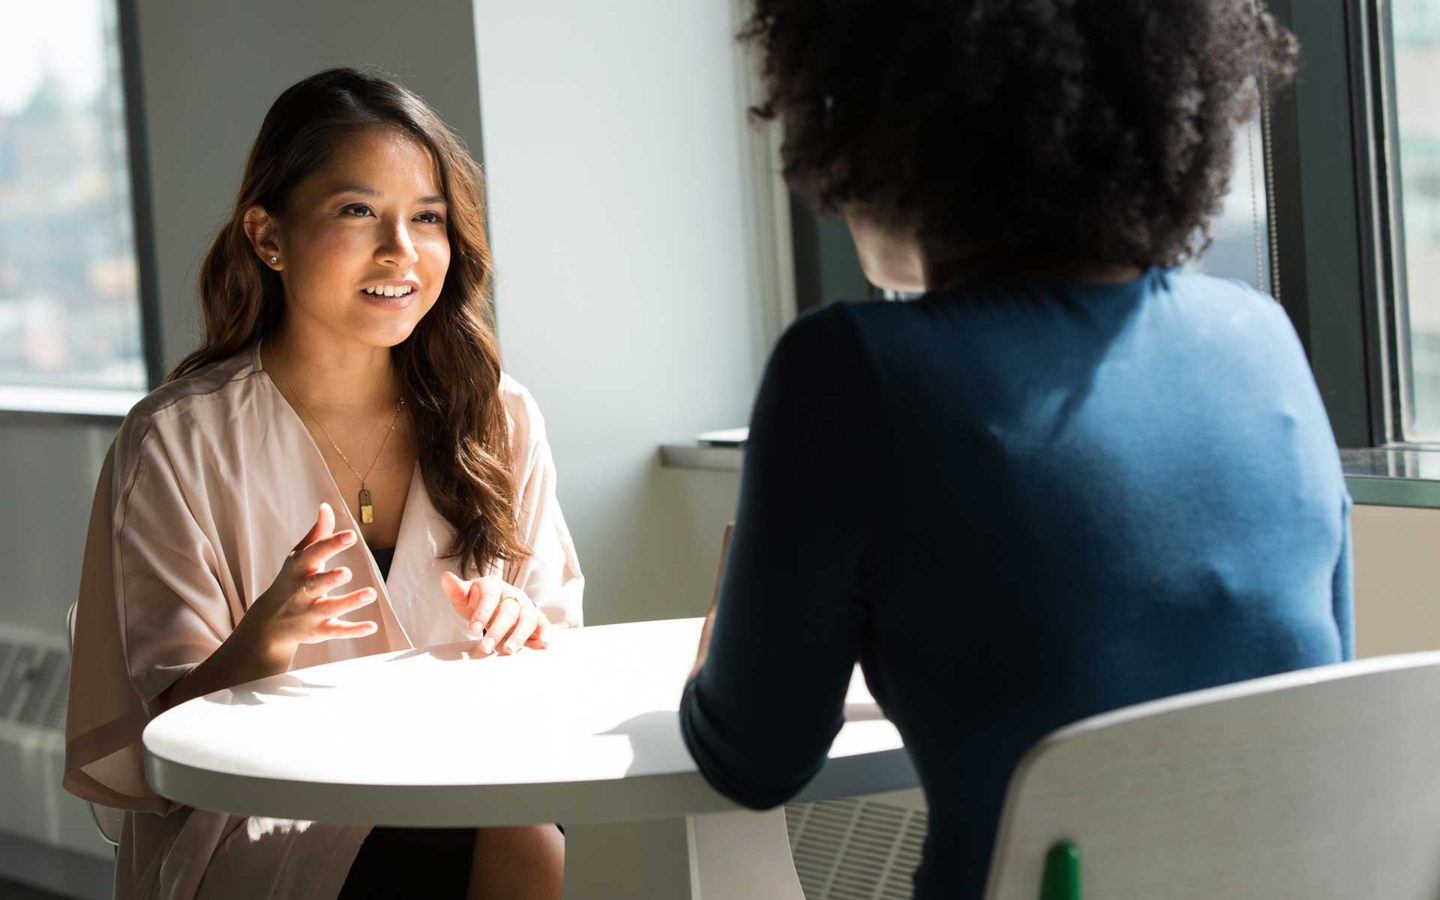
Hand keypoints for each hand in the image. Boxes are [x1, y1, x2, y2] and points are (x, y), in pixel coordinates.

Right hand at [241, 503, 378, 663]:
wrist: (268, 623)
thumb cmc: (290, 581)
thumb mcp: (299, 557)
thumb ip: (317, 534)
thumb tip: (326, 506)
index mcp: (298, 569)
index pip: (314, 554)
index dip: (331, 544)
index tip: (351, 535)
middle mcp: (301, 592)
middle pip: (315, 584)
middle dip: (330, 579)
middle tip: (347, 572)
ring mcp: (309, 613)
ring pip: (329, 608)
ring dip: (349, 602)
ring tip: (371, 593)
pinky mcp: (318, 631)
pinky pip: (336, 631)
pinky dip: (353, 630)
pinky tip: (372, 626)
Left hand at [441, 571, 549, 654]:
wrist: (494, 605)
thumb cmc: (478, 602)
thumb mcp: (464, 597)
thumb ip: (456, 590)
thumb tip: (445, 577)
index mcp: (494, 585)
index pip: (490, 597)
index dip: (481, 613)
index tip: (471, 631)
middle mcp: (513, 594)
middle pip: (508, 611)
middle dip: (497, 631)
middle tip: (485, 648)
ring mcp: (526, 606)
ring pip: (527, 619)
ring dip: (519, 636)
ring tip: (507, 651)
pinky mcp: (536, 618)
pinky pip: (543, 625)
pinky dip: (543, 635)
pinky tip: (541, 645)